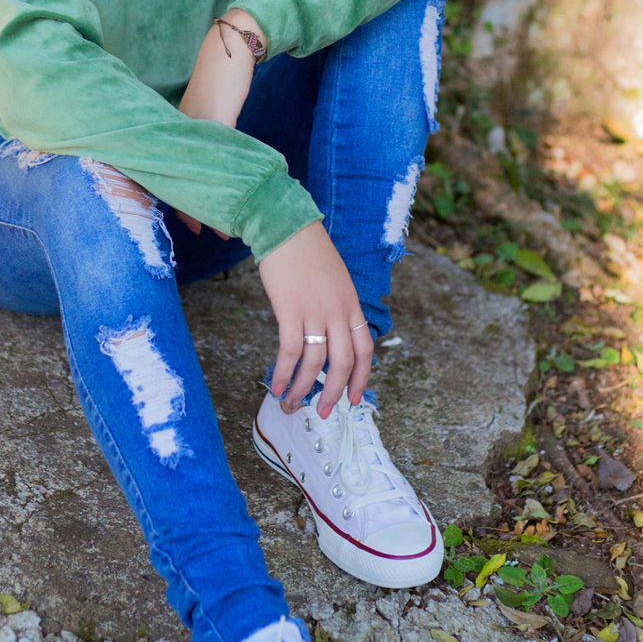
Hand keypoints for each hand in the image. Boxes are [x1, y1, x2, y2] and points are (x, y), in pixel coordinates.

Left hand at [176, 9, 263, 235]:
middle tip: (195, 233)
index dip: (177, 197)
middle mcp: (180, 128)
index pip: (170, 169)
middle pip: (179, 176)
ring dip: (207, 201)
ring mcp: (197, 124)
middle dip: (189, 208)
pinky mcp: (216, 118)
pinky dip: (226, 180)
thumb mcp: (210, 107)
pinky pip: (219, 157)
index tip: (183, 221)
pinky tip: (233, 195)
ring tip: (217, 228)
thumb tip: (212, 153)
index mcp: (176, 127)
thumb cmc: (221, 76)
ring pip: (197, 172)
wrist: (231, 46)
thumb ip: (207, 129)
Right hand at [258, 221, 373, 415]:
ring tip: (291, 404)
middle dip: (333, 393)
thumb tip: (329, 337)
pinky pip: (291, 351)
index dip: (361, 378)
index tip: (353, 399)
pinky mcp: (290, 310)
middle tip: (323, 412)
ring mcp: (315, 312)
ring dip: (304, 389)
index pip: (365, 350)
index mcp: (351, 305)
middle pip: (343, 363)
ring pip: (316, 363)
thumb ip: (336, 308)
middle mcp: (338, 312)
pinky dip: (285, 373)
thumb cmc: (308, 253)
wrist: (287, 229)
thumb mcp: (335, 281)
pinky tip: (277, 385)